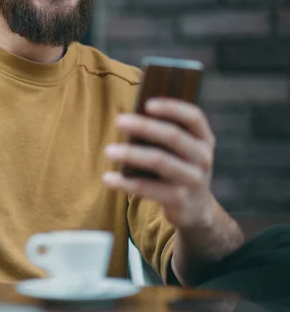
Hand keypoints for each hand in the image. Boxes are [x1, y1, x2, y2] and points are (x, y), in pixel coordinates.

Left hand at [103, 98, 215, 228]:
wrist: (194, 208)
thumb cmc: (176, 167)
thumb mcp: (178, 151)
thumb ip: (162, 135)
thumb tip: (129, 120)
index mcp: (203, 139)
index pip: (194, 117)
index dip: (172, 108)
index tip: (147, 103)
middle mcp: (203, 158)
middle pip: (173, 137)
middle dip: (144, 126)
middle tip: (118, 120)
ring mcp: (194, 180)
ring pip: (160, 161)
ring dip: (131, 154)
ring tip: (108, 150)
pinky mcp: (179, 200)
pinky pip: (148, 189)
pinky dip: (125, 183)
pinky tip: (108, 178)